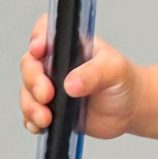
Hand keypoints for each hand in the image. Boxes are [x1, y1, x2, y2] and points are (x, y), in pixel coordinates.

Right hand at [21, 17, 144, 139]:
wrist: (130, 109)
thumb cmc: (124, 81)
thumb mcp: (115, 70)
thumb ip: (94, 74)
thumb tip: (70, 84)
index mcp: (69, 45)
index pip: (45, 31)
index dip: (37, 38)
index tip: (39, 51)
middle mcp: (55, 64)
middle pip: (30, 65)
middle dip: (33, 81)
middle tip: (47, 95)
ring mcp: (51, 87)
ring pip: (27, 92)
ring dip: (31, 106)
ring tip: (46, 119)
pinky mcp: (51, 109)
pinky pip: (32, 114)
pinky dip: (32, 121)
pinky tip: (40, 126)